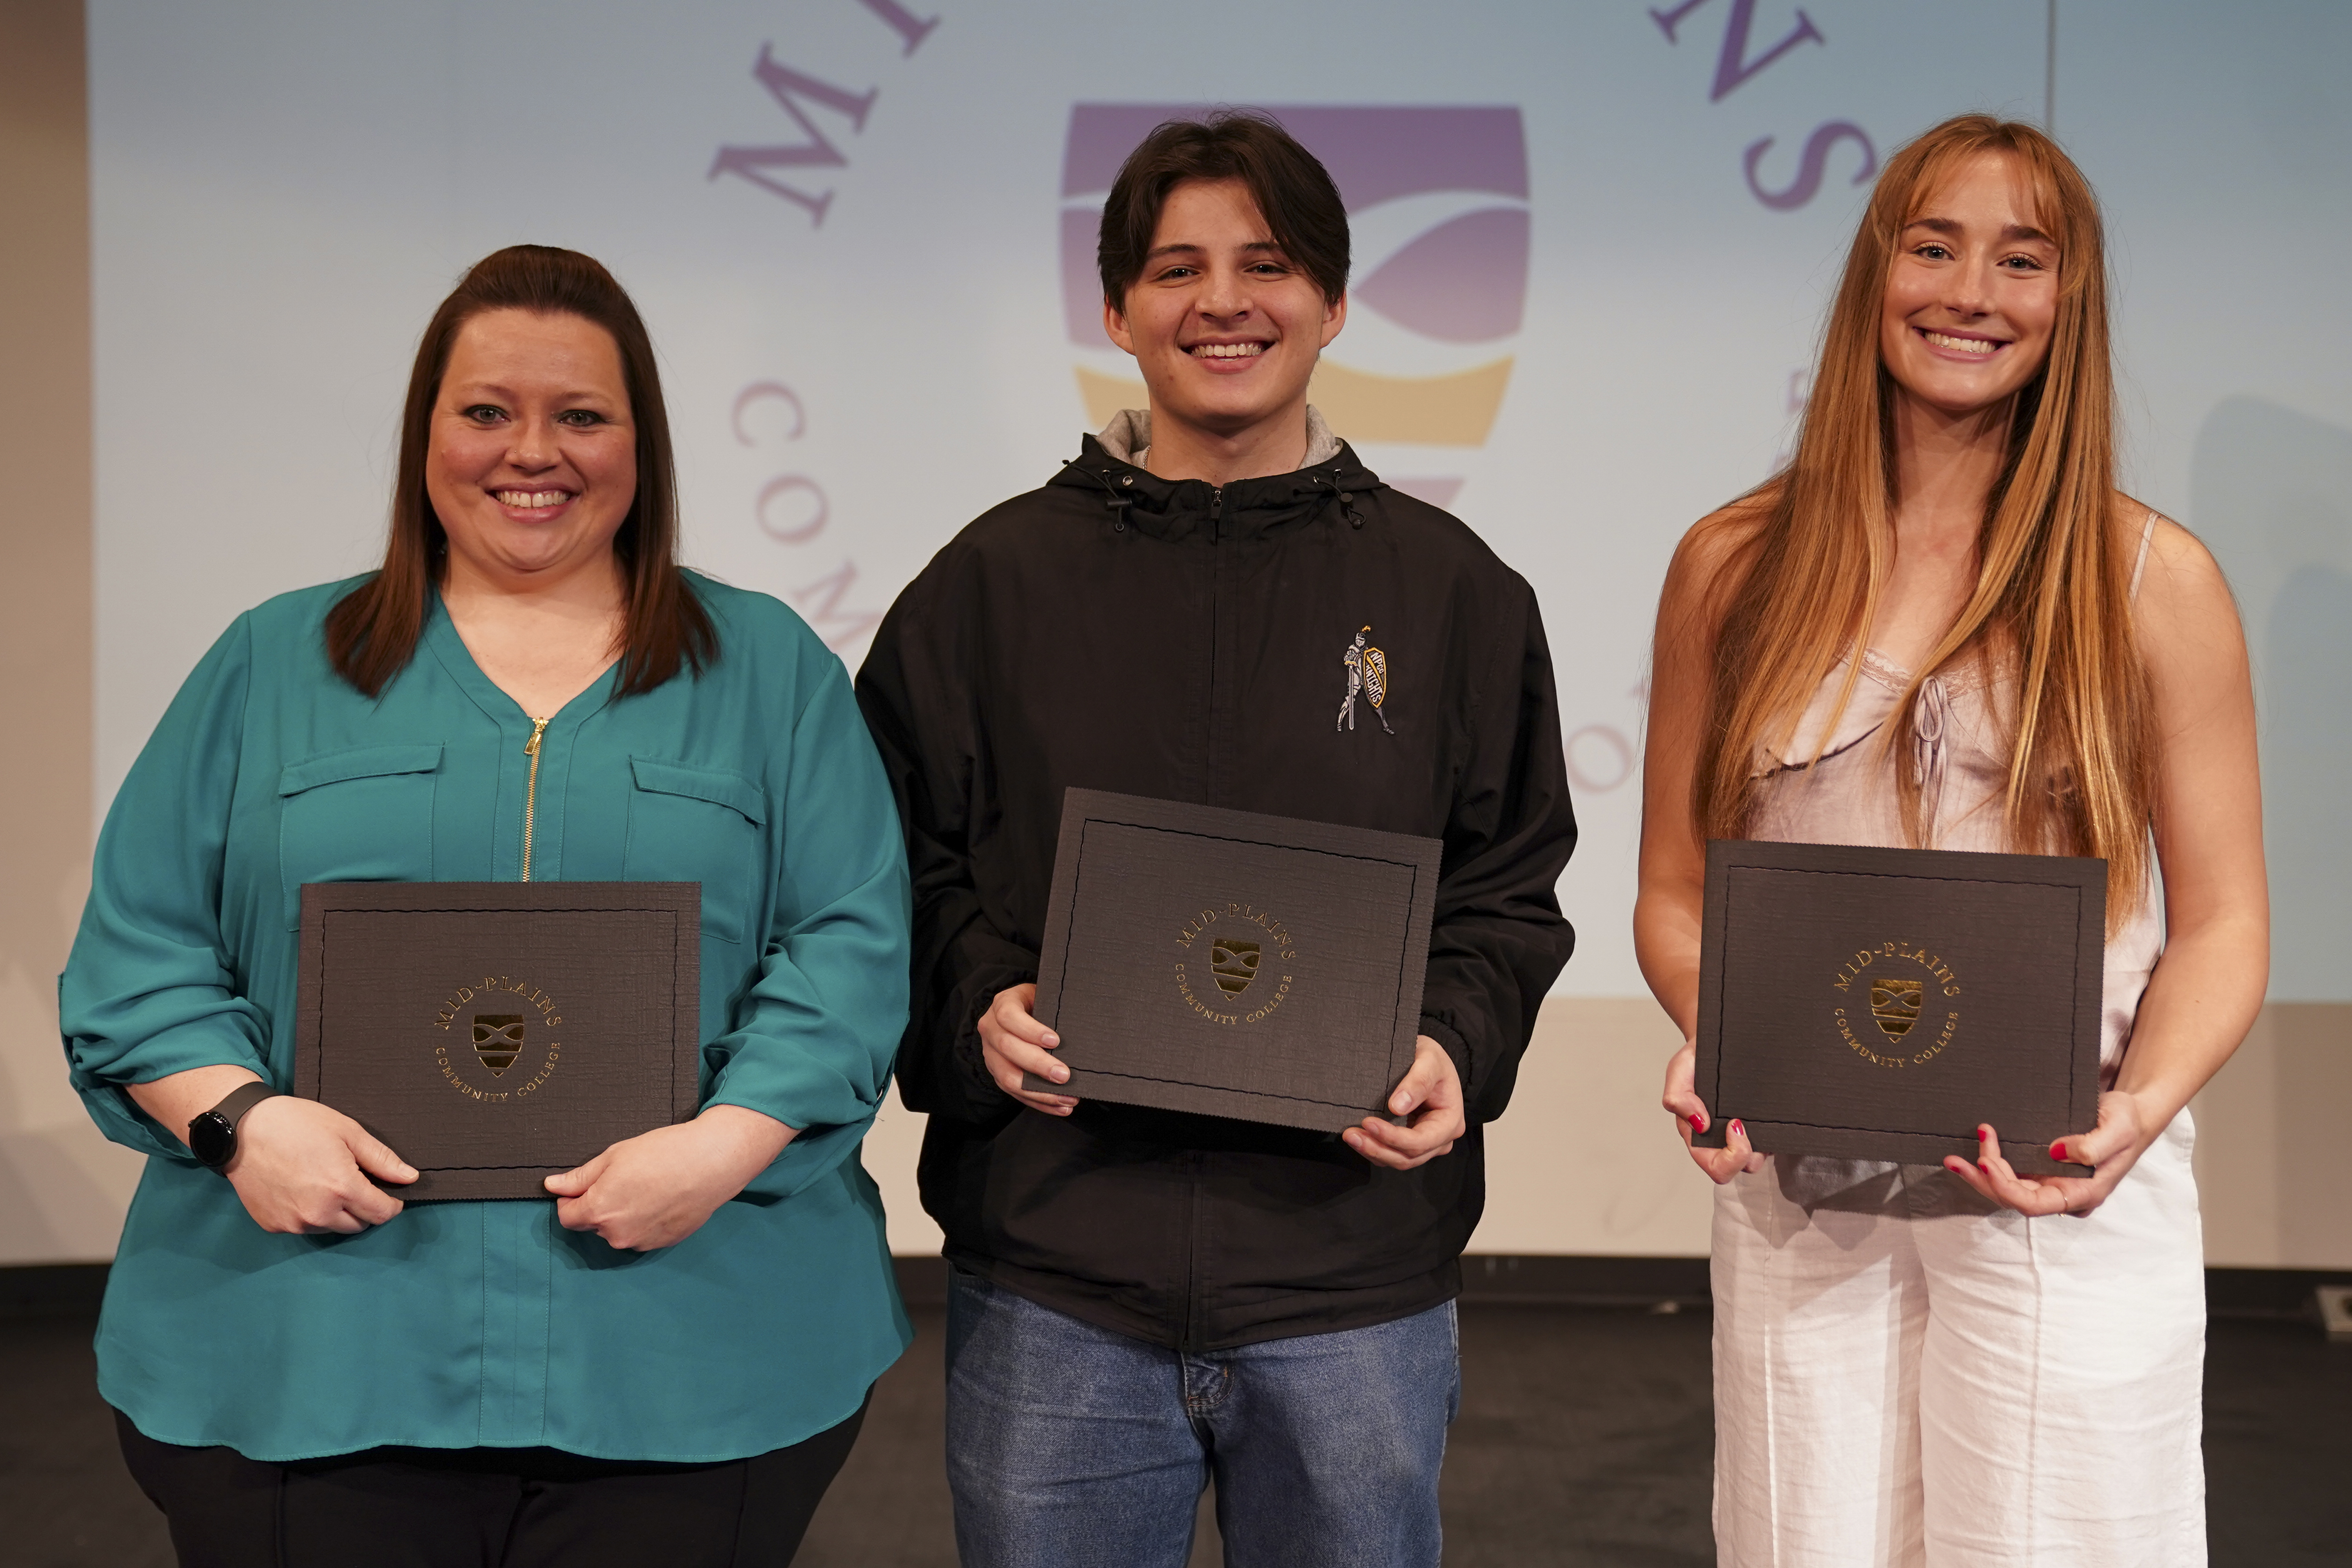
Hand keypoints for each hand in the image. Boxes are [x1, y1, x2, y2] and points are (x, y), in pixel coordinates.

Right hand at [225, 1095, 417, 1234]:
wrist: (242, 1129)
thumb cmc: (297, 1124)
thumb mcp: (347, 1131)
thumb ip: (381, 1159)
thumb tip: (410, 1178)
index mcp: (342, 1189)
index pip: (382, 1214)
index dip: (391, 1204)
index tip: (389, 1193)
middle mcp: (318, 1213)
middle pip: (358, 1224)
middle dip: (363, 1208)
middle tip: (353, 1182)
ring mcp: (293, 1222)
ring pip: (331, 1227)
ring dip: (336, 1212)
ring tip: (323, 1182)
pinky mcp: (273, 1225)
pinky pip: (303, 1226)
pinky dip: (308, 1214)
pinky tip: (300, 1189)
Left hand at [544, 1104, 794, 1250]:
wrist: (712, 1161)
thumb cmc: (664, 1152)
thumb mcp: (614, 1155)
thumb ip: (580, 1177)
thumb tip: (552, 1186)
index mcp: (599, 1210)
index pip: (566, 1216)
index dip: (572, 1199)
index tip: (585, 1185)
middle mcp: (617, 1234)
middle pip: (594, 1224)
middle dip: (601, 1205)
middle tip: (625, 1178)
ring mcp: (641, 1242)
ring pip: (620, 1231)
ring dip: (624, 1214)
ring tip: (648, 1186)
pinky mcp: (663, 1243)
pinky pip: (643, 1234)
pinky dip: (646, 1220)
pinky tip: (662, 1198)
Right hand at [979, 983, 1076, 1115]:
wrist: (1017, 1014)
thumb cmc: (1036, 1004)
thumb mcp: (1042, 996)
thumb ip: (1054, 1008)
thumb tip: (1082, 1026)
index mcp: (1002, 1005)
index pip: (1009, 1017)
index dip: (1031, 1030)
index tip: (1055, 1040)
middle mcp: (991, 1029)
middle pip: (1008, 1048)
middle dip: (1038, 1064)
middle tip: (1064, 1075)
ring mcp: (991, 1054)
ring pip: (1008, 1077)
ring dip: (1038, 1091)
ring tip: (1066, 1097)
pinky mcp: (997, 1074)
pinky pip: (1014, 1093)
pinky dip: (1039, 1103)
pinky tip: (1059, 1106)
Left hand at [1342, 1037, 1465, 1170]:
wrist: (1430, 1062)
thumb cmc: (1433, 1059)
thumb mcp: (1430, 1059)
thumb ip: (1418, 1081)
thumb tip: (1397, 1106)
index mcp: (1450, 1121)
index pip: (1421, 1140)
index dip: (1393, 1137)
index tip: (1368, 1122)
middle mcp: (1441, 1139)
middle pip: (1408, 1156)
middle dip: (1378, 1148)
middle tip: (1350, 1135)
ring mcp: (1427, 1144)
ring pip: (1398, 1159)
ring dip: (1372, 1151)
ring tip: (1350, 1136)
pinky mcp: (1411, 1143)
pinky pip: (1392, 1154)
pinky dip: (1374, 1149)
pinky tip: (1358, 1138)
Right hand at [1662, 1039, 1761, 1182]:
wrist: (1717, 1041)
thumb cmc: (1696, 1060)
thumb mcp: (1678, 1071)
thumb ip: (1678, 1098)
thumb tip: (1700, 1125)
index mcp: (1698, 1136)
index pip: (1716, 1167)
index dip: (1730, 1155)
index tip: (1733, 1123)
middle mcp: (1721, 1140)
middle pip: (1740, 1169)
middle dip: (1747, 1154)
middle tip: (1744, 1123)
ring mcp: (1743, 1135)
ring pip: (1758, 1158)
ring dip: (1762, 1144)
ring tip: (1758, 1116)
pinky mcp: (1759, 1125)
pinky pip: (1771, 1141)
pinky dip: (1773, 1132)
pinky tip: (1768, 1111)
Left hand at [1942, 1093, 2152, 1215]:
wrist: (2130, 1115)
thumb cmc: (2128, 1123)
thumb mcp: (2118, 1130)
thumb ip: (2091, 1146)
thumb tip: (2056, 1152)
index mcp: (2082, 1194)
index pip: (2035, 1205)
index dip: (2007, 1188)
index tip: (1986, 1162)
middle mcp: (2063, 1193)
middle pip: (2014, 1198)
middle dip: (1983, 1179)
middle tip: (1957, 1158)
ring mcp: (2051, 1182)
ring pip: (2008, 1188)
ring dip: (1980, 1173)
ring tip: (1953, 1158)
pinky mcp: (2043, 1168)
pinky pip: (2011, 1173)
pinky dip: (1990, 1163)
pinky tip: (1974, 1151)